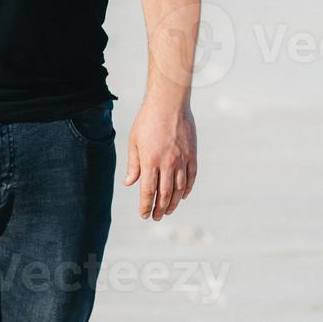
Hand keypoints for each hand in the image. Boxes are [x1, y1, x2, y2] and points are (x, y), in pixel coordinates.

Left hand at [123, 100, 196, 220]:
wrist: (168, 104)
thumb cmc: (146, 121)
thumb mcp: (134, 141)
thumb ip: (134, 164)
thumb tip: (129, 183)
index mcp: (150, 160)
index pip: (147, 190)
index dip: (145, 205)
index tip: (143, 215)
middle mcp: (167, 163)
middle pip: (165, 194)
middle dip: (160, 209)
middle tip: (156, 217)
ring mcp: (182, 160)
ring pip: (179, 189)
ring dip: (174, 203)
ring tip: (168, 211)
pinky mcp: (192, 156)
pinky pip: (191, 178)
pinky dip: (187, 189)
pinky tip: (183, 196)